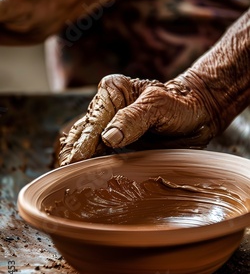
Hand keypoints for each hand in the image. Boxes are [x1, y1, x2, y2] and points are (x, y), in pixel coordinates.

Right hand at [58, 72, 219, 165]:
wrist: (195, 114)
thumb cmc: (179, 105)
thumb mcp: (159, 106)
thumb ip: (134, 118)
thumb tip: (108, 137)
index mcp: (112, 91)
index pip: (93, 121)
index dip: (85, 144)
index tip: (75, 163)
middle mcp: (105, 108)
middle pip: (81, 134)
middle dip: (72, 155)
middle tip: (67, 178)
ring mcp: (107, 126)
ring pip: (82, 145)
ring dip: (77, 163)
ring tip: (69, 182)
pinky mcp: (113, 143)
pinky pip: (95, 155)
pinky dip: (88, 166)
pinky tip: (82, 179)